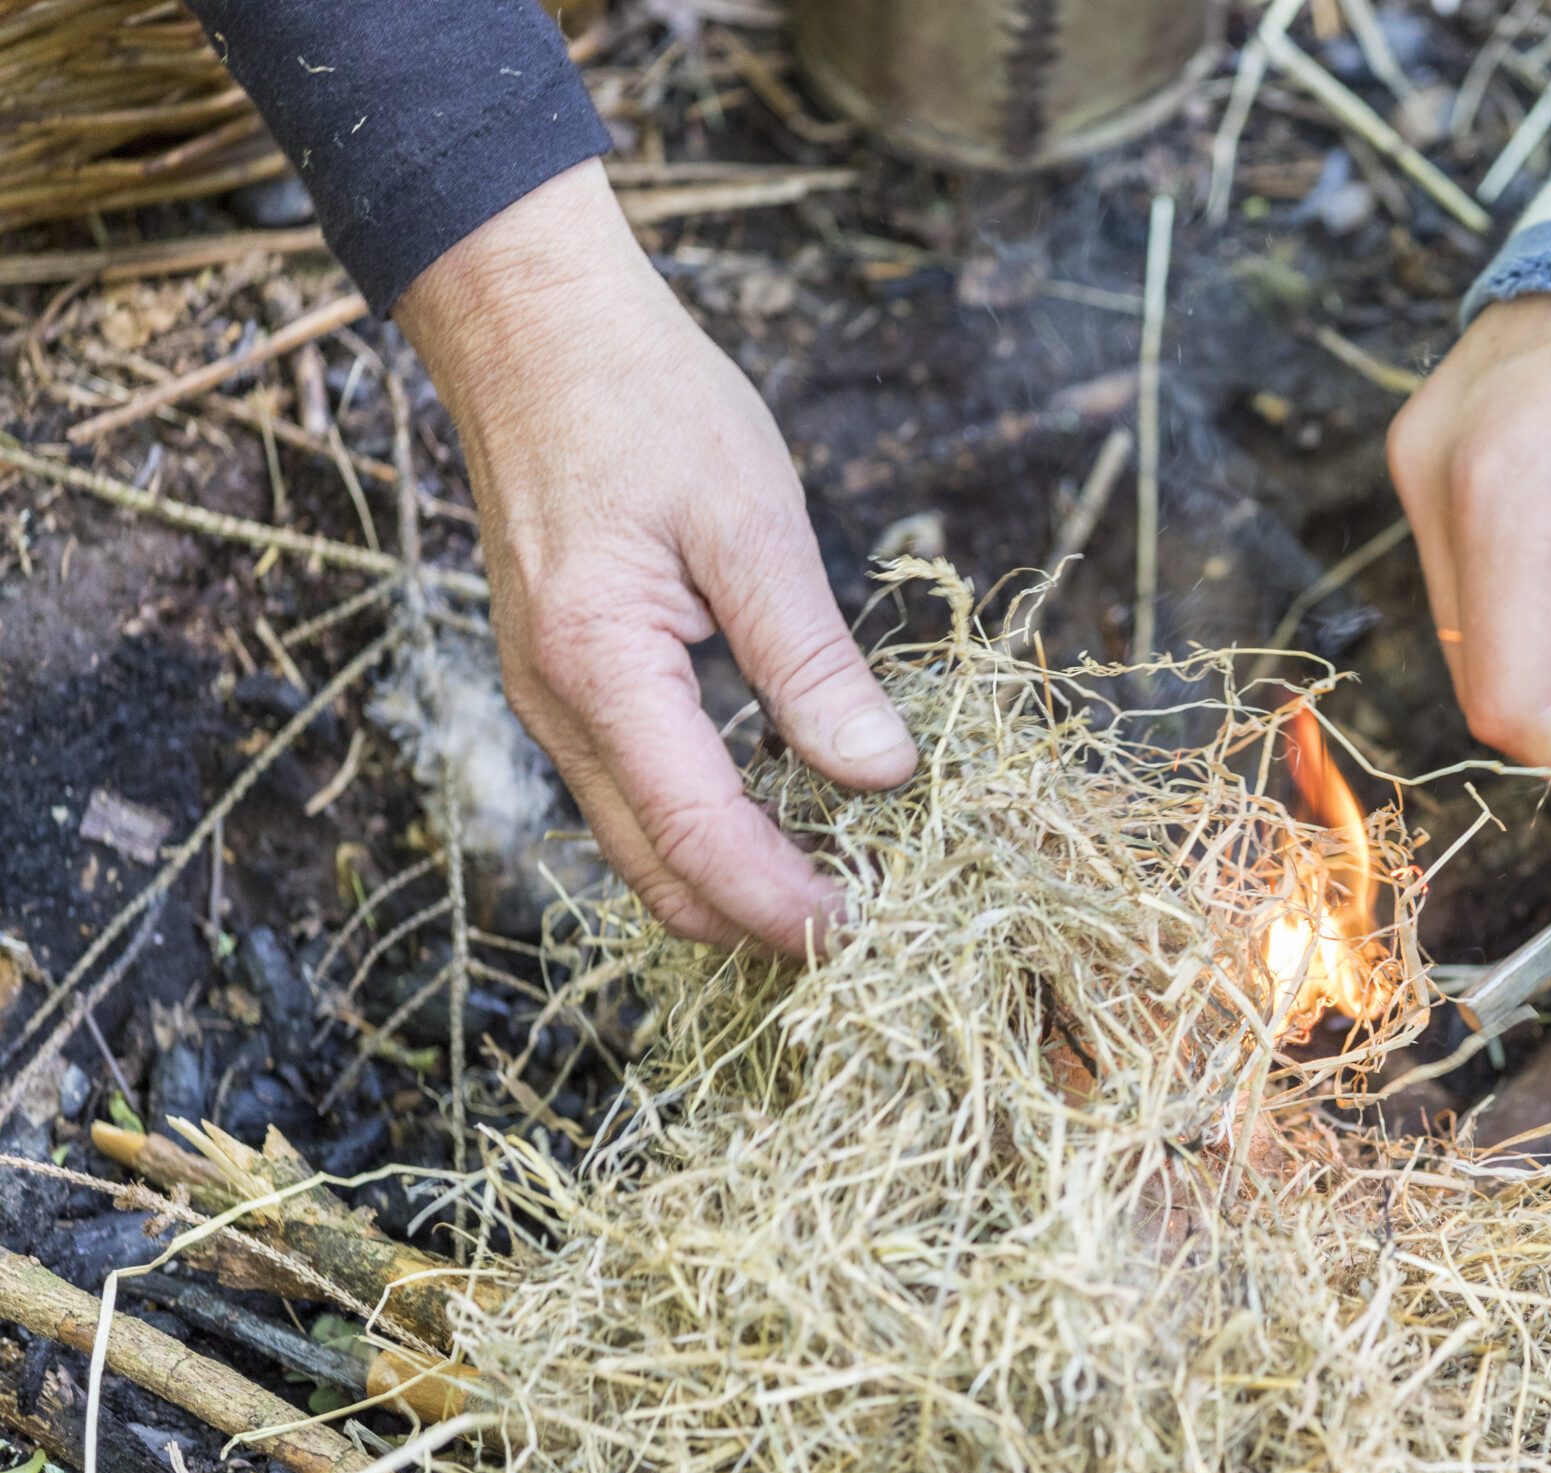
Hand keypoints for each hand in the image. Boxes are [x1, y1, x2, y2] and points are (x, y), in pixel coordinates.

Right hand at [399, 161, 914, 953]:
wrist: (533, 329)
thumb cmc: (645, 403)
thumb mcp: (753, 523)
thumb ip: (812, 661)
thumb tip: (884, 773)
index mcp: (600, 668)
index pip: (698, 839)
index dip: (784, 904)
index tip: (868, 931)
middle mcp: (557, 707)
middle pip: (658, 877)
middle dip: (760, 923)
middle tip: (871, 925)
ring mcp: (549, 703)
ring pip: (640, 849)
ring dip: (734, 885)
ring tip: (844, 878)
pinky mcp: (563, 686)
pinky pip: (633, 797)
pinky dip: (707, 832)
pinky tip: (787, 810)